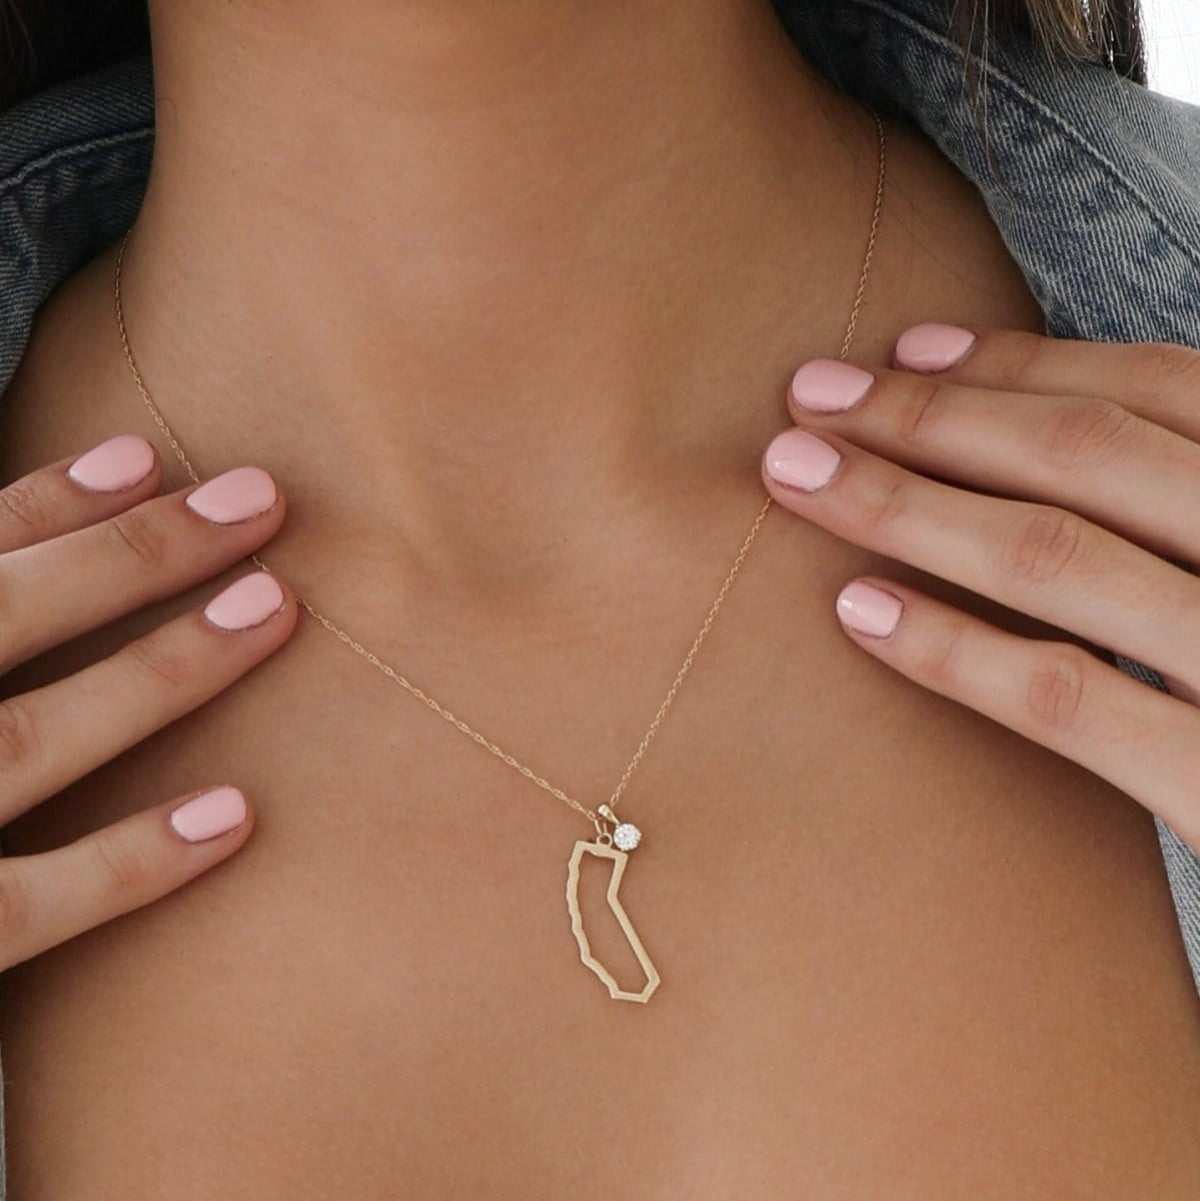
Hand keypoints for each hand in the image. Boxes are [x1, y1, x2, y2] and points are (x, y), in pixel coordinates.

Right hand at [0, 434, 296, 969]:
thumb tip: (25, 550)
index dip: (45, 504)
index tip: (149, 458)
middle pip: (3, 619)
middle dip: (136, 556)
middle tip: (263, 502)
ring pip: (26, 744)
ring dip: (157, 673)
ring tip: (273, 607)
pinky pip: (22, 908)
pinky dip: (125, 864)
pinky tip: (233, 815)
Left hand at [761, 324, 1199, 854]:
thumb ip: (1185, 519)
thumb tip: (1055, 444)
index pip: (1163, 393)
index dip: (1023, 363)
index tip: (905, 351)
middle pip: (1088, 455)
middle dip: (933, 415)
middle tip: (810, 396)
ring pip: (1060, 556)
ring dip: (907, 505)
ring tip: (797, 475)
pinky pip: (1073, 700)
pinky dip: (956, 648)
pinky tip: (859, 612)